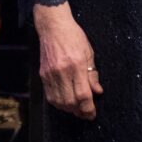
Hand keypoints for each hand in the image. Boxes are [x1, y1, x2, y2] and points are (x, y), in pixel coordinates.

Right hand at [34, 2, 100, 118]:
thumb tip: (97, 91)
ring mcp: (50, 74)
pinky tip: (65, 101)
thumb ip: (93, 74)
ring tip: (76, 108)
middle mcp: (62, 72)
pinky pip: (50, 96)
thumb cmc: (73, 37)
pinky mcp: (43, 74)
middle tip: (86, 113)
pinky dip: (58, 103)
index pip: (83, 95)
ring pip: (59, 102)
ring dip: (69, 109)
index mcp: (76, 65)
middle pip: (70, 102)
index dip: (88, 109)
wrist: (53, 27)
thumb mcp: (88, 53)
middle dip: (79, 111)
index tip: (92, 114)